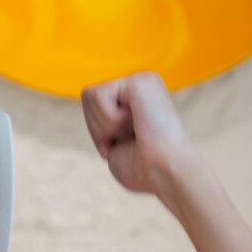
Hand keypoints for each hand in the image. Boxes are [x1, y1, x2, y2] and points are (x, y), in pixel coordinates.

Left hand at [79, 72, 196, 198]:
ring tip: (134, 131)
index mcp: (136, 100)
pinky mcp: (139, 81)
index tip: (119, 145)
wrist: (164, 172)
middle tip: (128, 139)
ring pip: (88, 95)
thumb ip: (101, 119)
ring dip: (105, 124)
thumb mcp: (114, 143)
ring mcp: (141, 80)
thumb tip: (89, 94)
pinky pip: (98, 95)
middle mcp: (140, 84)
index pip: (90, 105)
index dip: (97, 132)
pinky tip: (136, 123)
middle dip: (98, 127)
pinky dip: (110, 118)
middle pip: (86, 97)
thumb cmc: (141, 168)